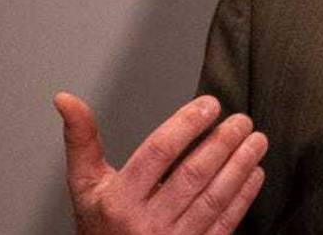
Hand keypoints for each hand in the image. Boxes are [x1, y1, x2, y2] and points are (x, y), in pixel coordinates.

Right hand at [54, 91, 267, 233]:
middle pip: (192, 174)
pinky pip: (225, 222)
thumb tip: (66, 99)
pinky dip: (244, 196)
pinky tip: (255, 172)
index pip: (157, 153)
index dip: (186, 125)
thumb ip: (82, 141)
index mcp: (118, 201)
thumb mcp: (85, 186)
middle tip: (241, 119)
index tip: (210, 104)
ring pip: (214, 198)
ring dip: (240, 165)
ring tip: (257, 139)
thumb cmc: (100, 227)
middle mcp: (145, 223)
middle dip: (222, 143)